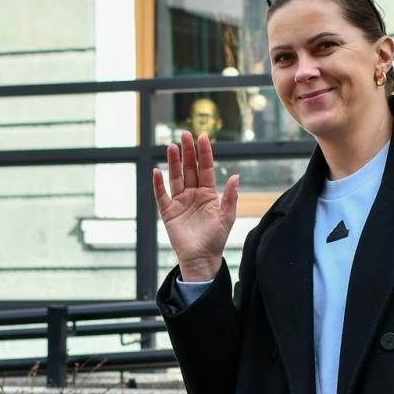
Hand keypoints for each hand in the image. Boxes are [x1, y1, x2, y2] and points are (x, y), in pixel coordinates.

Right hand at [153, 130, 239, 281]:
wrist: (201, 258)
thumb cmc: (216, 239)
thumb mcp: (227, 217)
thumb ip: (230, 197)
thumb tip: (236, 177)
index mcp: (208, 194)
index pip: (206, 169)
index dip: (204, 153)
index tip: (203, 137)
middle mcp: (193, 194)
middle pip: (189, 169)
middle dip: (188, 151)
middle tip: (185, 134)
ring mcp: (180, 202)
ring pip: (176, 177)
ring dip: (174, 162)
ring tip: (172, 146)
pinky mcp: (168, 212)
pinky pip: (162, 195)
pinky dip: (159, 184)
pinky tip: (158, 171)